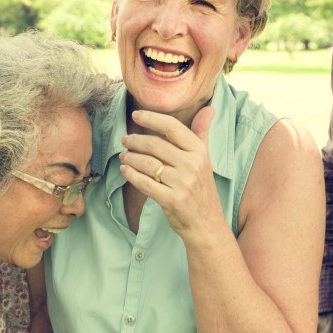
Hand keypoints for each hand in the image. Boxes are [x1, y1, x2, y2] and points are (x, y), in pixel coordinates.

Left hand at [119, 107, 221, 234]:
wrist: (207, 224)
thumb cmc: (202, 189)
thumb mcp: (205, 160)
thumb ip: (202, 133)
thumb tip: (209, 108)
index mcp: (200, 152)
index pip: (172, 127)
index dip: (152, 118)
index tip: (136, 114)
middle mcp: (193, 165)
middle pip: (155, 145)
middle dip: (135, 141)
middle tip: (125, 140)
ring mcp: (183, 183)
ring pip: (147, 163)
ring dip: (130, 158)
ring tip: (123, 156)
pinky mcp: (172, 200)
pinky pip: (145, 183)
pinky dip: (131, 175)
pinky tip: (124, 170)